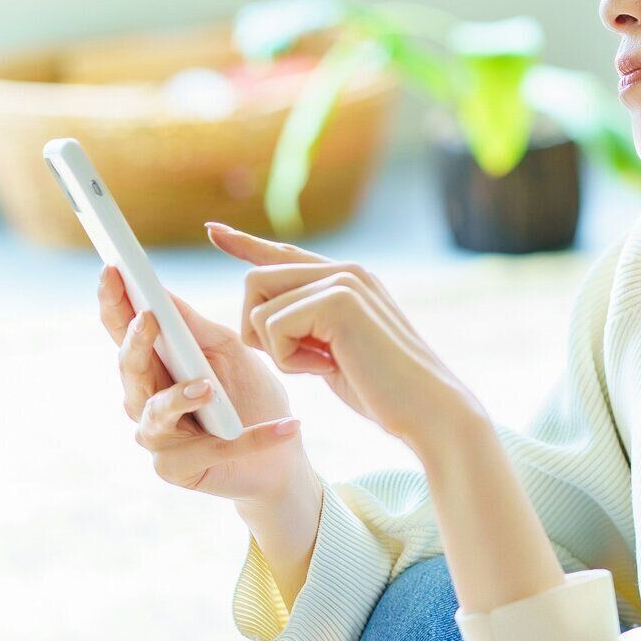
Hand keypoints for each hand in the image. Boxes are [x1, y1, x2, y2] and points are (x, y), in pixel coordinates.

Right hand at [99, 264, 307, 502]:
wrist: (280, 454)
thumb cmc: (249, 396)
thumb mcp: (230, 352)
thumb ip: (196, 328)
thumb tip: (160, 293)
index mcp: (154, 364)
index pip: (123, 330)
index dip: (114, 302)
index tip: (111, 270)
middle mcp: (145, 399)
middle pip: (129, 369)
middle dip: (135, 342)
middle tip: (148, 318)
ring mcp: (157, 437)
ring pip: (155, 413)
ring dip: (180, 397)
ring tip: (207, 387)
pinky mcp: (177, 468)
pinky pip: (210, 449)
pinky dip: (253, 439)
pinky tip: (288, 426)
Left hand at [205, 221, 480, 451]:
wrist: (427, 408)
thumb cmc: (383, 391)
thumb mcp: (334, 350)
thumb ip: (307, 326)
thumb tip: (264, 319)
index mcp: (347, 279)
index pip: (284, 254)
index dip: (245, 243)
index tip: (214, 231)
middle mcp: (344, 270)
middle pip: (257, 279)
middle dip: (258, 329)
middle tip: (300, 361)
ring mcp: (342, 280)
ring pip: (258, 304)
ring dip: (275, 347)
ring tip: (320, 365)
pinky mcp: (336, 299)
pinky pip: (272, 326)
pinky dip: (288, 359)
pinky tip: (328, 368)